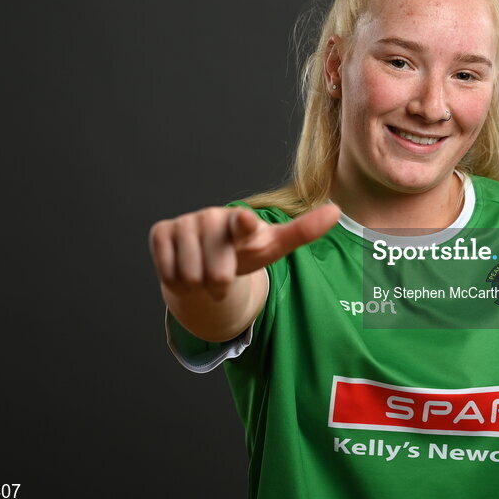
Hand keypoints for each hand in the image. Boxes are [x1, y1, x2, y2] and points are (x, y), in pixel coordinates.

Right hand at [149, 203, 339, 300]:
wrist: (209, 257)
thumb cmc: (246, 250)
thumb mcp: (274, 246)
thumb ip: (304, 231)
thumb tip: (337, 212)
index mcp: (242, 222)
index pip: (242, 224)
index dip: (243, 225)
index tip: (245, 221)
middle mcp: (212, 218)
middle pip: (216, 275)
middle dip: (221, 285)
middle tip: (223, 273)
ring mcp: (184, 223)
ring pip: (190, 278)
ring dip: (198, 286)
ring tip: (205, 271)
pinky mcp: (160, 232)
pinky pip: (168, 273)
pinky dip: (178, 282)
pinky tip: (185, 267)